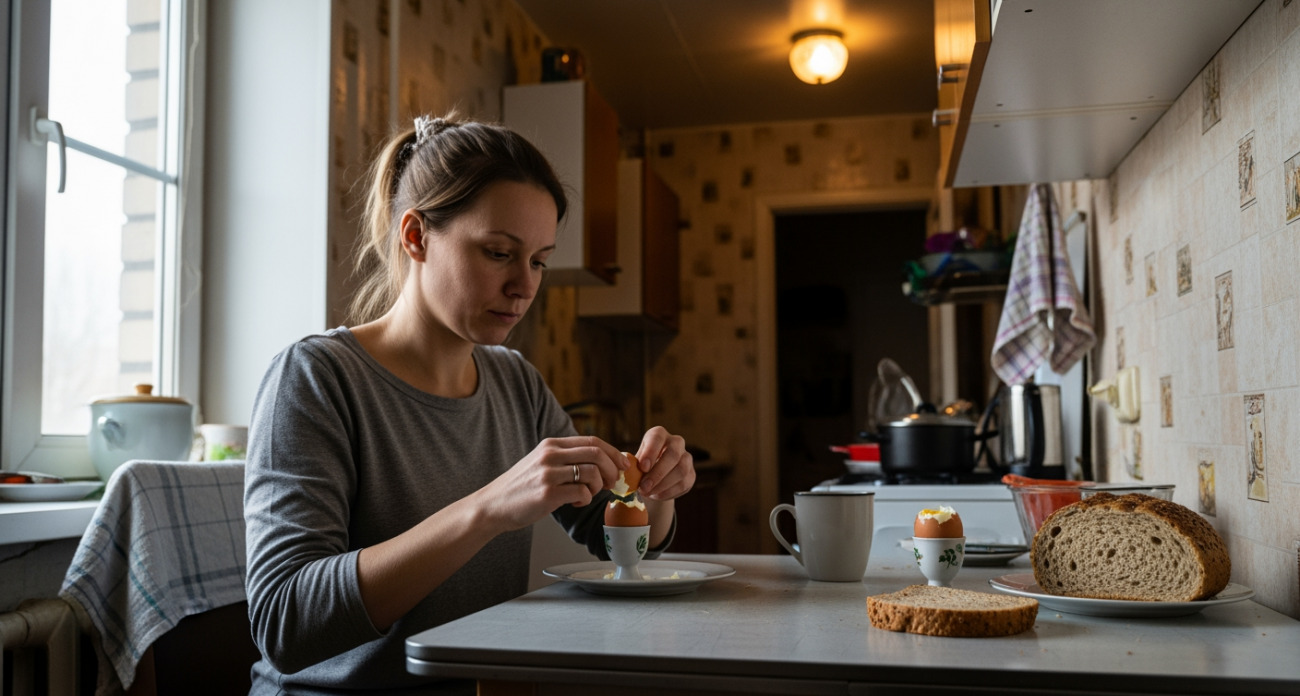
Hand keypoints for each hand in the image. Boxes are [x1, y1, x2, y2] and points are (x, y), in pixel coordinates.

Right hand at [476, 436, 627, 532]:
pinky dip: (586, 499)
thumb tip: (602, 462)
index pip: (592, 441)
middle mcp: (550, 455)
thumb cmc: (521, 488)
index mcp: (551, 444)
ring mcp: (548, 473)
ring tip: (588, 495)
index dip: (613, 452)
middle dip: (612, 469)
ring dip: (598, 486)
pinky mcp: (547, 493)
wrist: (493, 505)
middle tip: (613, 482)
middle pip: (596, 453)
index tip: (623, 464)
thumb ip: (566, 458)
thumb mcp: (541, 463)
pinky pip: (582, 493)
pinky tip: (576, 503)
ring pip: (592, 473)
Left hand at [634, 426, 694, 501]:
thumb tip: (630, 472)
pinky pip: (684, 484)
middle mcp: (676, 442)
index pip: (657, 438)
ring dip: (663, 485)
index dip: (651, 452)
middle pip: (673, 454)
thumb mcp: (635, 461)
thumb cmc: (642, 466)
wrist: (655, 477)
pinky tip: (656, 495)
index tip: (643, 467)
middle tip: (644, 487)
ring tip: (648, 493)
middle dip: (657, 473)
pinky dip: (668, 492)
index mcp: (659, 434)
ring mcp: (686, 458)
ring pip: (681, 470)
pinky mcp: (691, 474)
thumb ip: (634, 464)